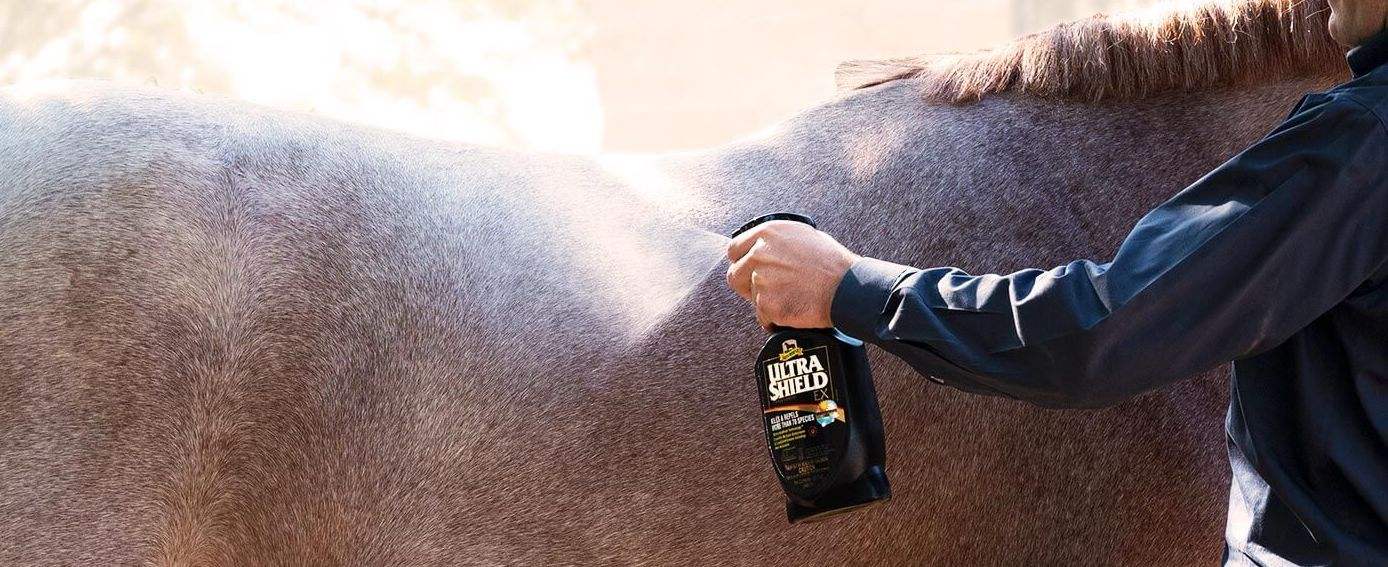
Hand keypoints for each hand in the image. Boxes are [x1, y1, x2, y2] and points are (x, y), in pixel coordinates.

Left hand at [726, 221, 860, 329]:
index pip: (734, 250)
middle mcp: (760, 254)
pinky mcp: (767, 305)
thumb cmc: (831, 264)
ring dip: (766, 301)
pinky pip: (763, 316)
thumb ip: (775, 241)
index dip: (742, 262)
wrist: (848, 289)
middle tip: (769, 289)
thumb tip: (759, 248)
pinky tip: (794, 308)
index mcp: (767, 234)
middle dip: (747, 285)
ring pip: (750, 298)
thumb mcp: (803, 236)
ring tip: (790, 297)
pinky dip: (775, 317)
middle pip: (734, 276)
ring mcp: (761, 280)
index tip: (749, 270)